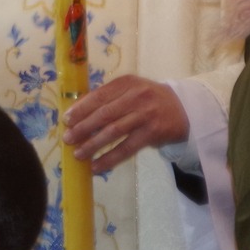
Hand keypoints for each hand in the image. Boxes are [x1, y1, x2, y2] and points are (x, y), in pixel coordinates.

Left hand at [65, 77, 187, 173]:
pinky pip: (126, 148)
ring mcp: (145, 115)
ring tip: (78, 154)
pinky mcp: (152, 133)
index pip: (99, 95)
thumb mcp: (131, 89)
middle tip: (68, 139)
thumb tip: (78, 112)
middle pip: (104, 114)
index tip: (66, 120)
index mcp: (127, 83)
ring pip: (113, 132)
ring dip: (93, 145)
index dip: (81, 109)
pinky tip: (96, 166)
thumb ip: (109, 97)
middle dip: (83, 128)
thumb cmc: (149, 99)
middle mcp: (136, 96)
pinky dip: (110, 158)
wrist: (182, 109)